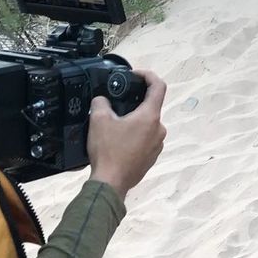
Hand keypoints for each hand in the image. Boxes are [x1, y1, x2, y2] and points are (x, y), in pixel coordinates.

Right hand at [87, 69, 166, 200]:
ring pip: (146, 125)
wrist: (111, 183)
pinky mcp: (152, 157)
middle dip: (134, 104)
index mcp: (150, 117)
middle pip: (150, 108)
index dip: (148, 75)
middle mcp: (159, 130)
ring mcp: (158, 145)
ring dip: (133, 122)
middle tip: (116, 105)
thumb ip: (101, 103)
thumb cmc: (108, 151)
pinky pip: (145, 140)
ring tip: (114, 126)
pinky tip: (118, 142)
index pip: (158, 87)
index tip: (136, 75)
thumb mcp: (99, 120)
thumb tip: (102, 100)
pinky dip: (134, 136)